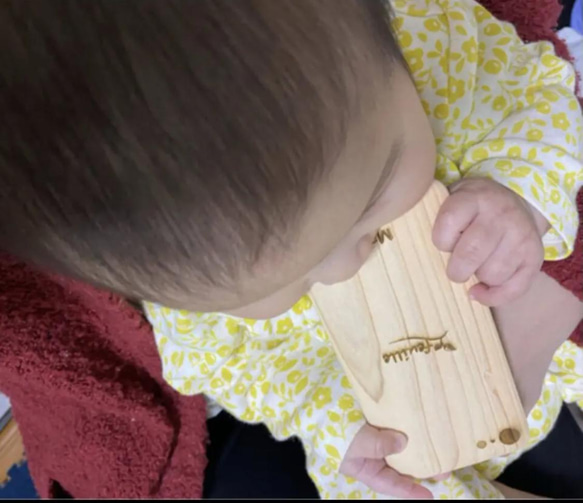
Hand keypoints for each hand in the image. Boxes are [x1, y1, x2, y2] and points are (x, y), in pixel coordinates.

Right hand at [339, 424, 436, 498]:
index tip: (431, 495)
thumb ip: (378, 444)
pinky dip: (407, 423)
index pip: (391, 484)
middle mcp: (372, 454)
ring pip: (400, 444)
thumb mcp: (355, 443)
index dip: (410, 491)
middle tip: (444, 468)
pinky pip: (394, 424)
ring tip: (439, 445)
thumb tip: (403, 442)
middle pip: (400, 465)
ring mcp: (374, 434)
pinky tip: (421, 421)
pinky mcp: (375, 417)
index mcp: (366, 468)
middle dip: (422, 466)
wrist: (314, 403)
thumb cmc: (331, 429)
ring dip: (417, 444)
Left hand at [432, 178, 548, 306]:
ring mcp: (521, 235)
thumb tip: (416, 249)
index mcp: (474, 198)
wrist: (516, 199)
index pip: (448, 224)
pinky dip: (493, 297)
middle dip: (456, 269)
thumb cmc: (472, 207)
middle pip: (471, 254)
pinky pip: (514, 288)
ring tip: (475, 266)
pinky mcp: (535, 255)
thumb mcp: (452, 197)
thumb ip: (437, 218)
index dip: (440, 240)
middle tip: (454, 268)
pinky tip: (480, 291)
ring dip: (478, 277)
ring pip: (492, 274)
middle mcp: (500, 214)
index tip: (443, 242)